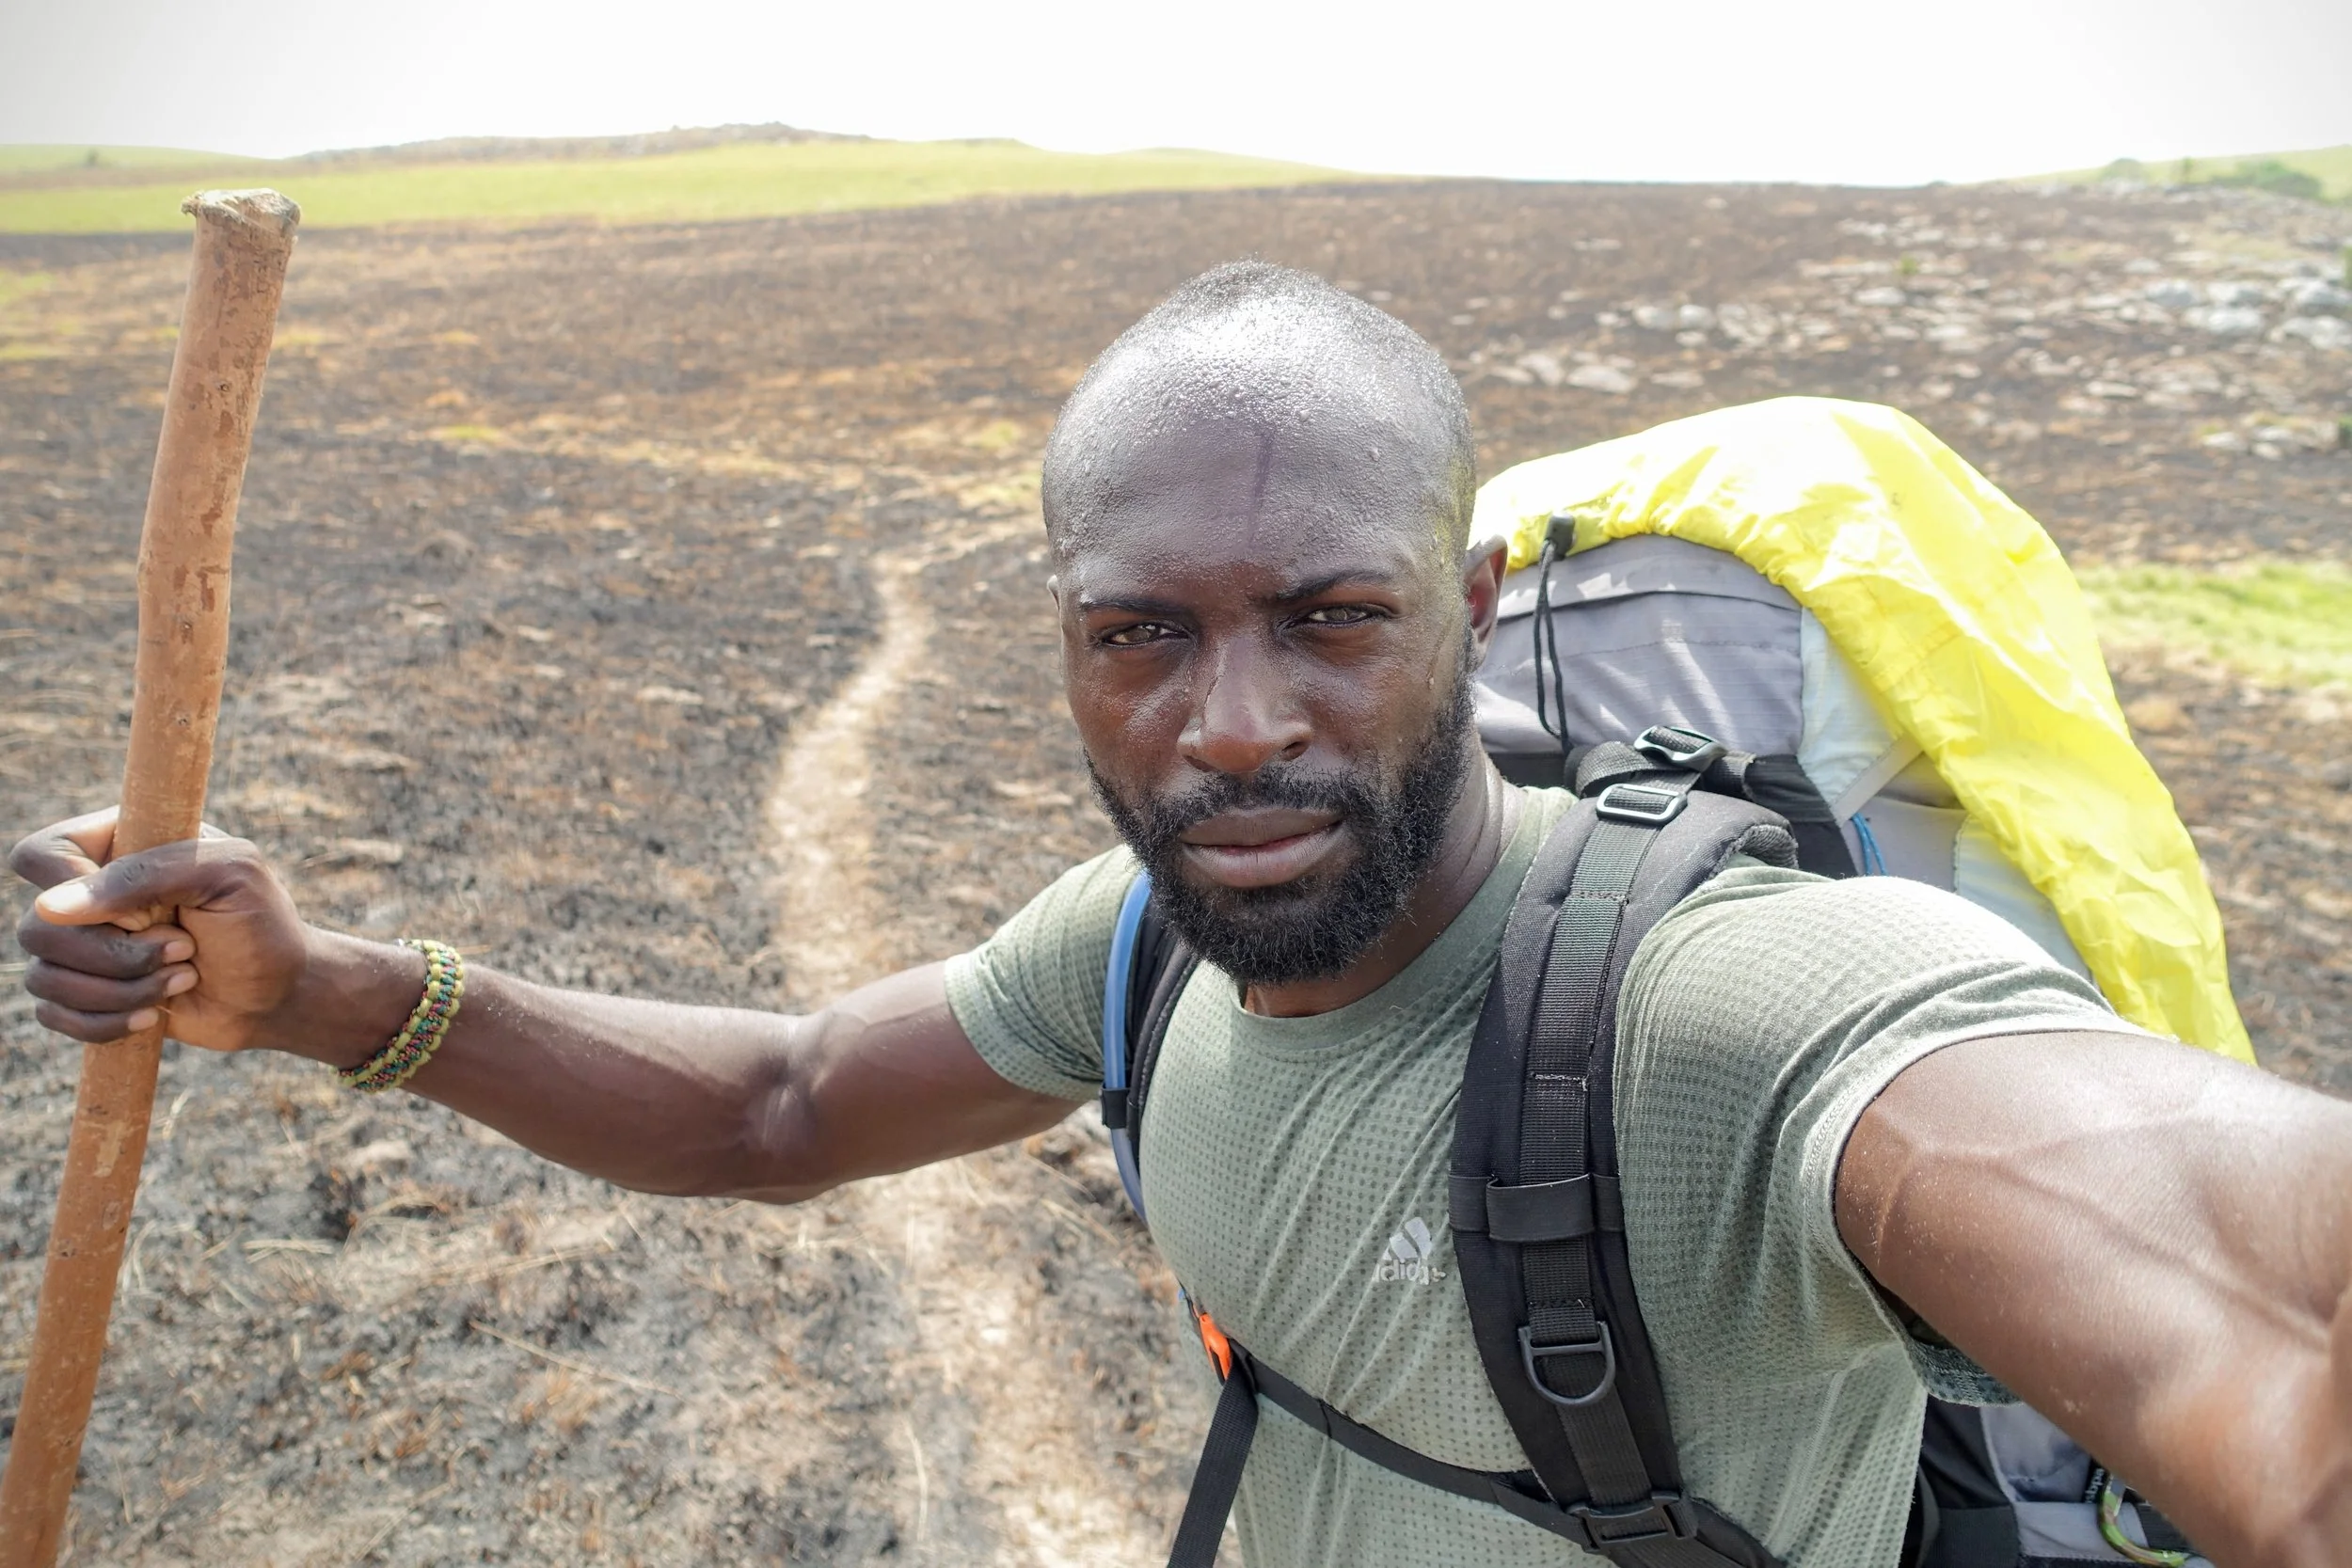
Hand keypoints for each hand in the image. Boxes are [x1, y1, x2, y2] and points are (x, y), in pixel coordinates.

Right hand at [12, 807, 326, 1052]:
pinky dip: (107, 1023)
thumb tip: (49, 907)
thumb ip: (143, 876)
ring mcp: (81, 945)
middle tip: (185, 948)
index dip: (75, 890)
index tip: (139, 912)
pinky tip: (156, 1016)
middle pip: (38, 928)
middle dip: (119, 953)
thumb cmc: (261, 924)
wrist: (279, 993)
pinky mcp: (85, 993)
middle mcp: (87, 893)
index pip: (40, 855)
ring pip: (44, 975)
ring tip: (184, 977)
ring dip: (124, 989)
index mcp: (116, 844)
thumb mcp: (226, 876)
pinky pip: (53, 1015)